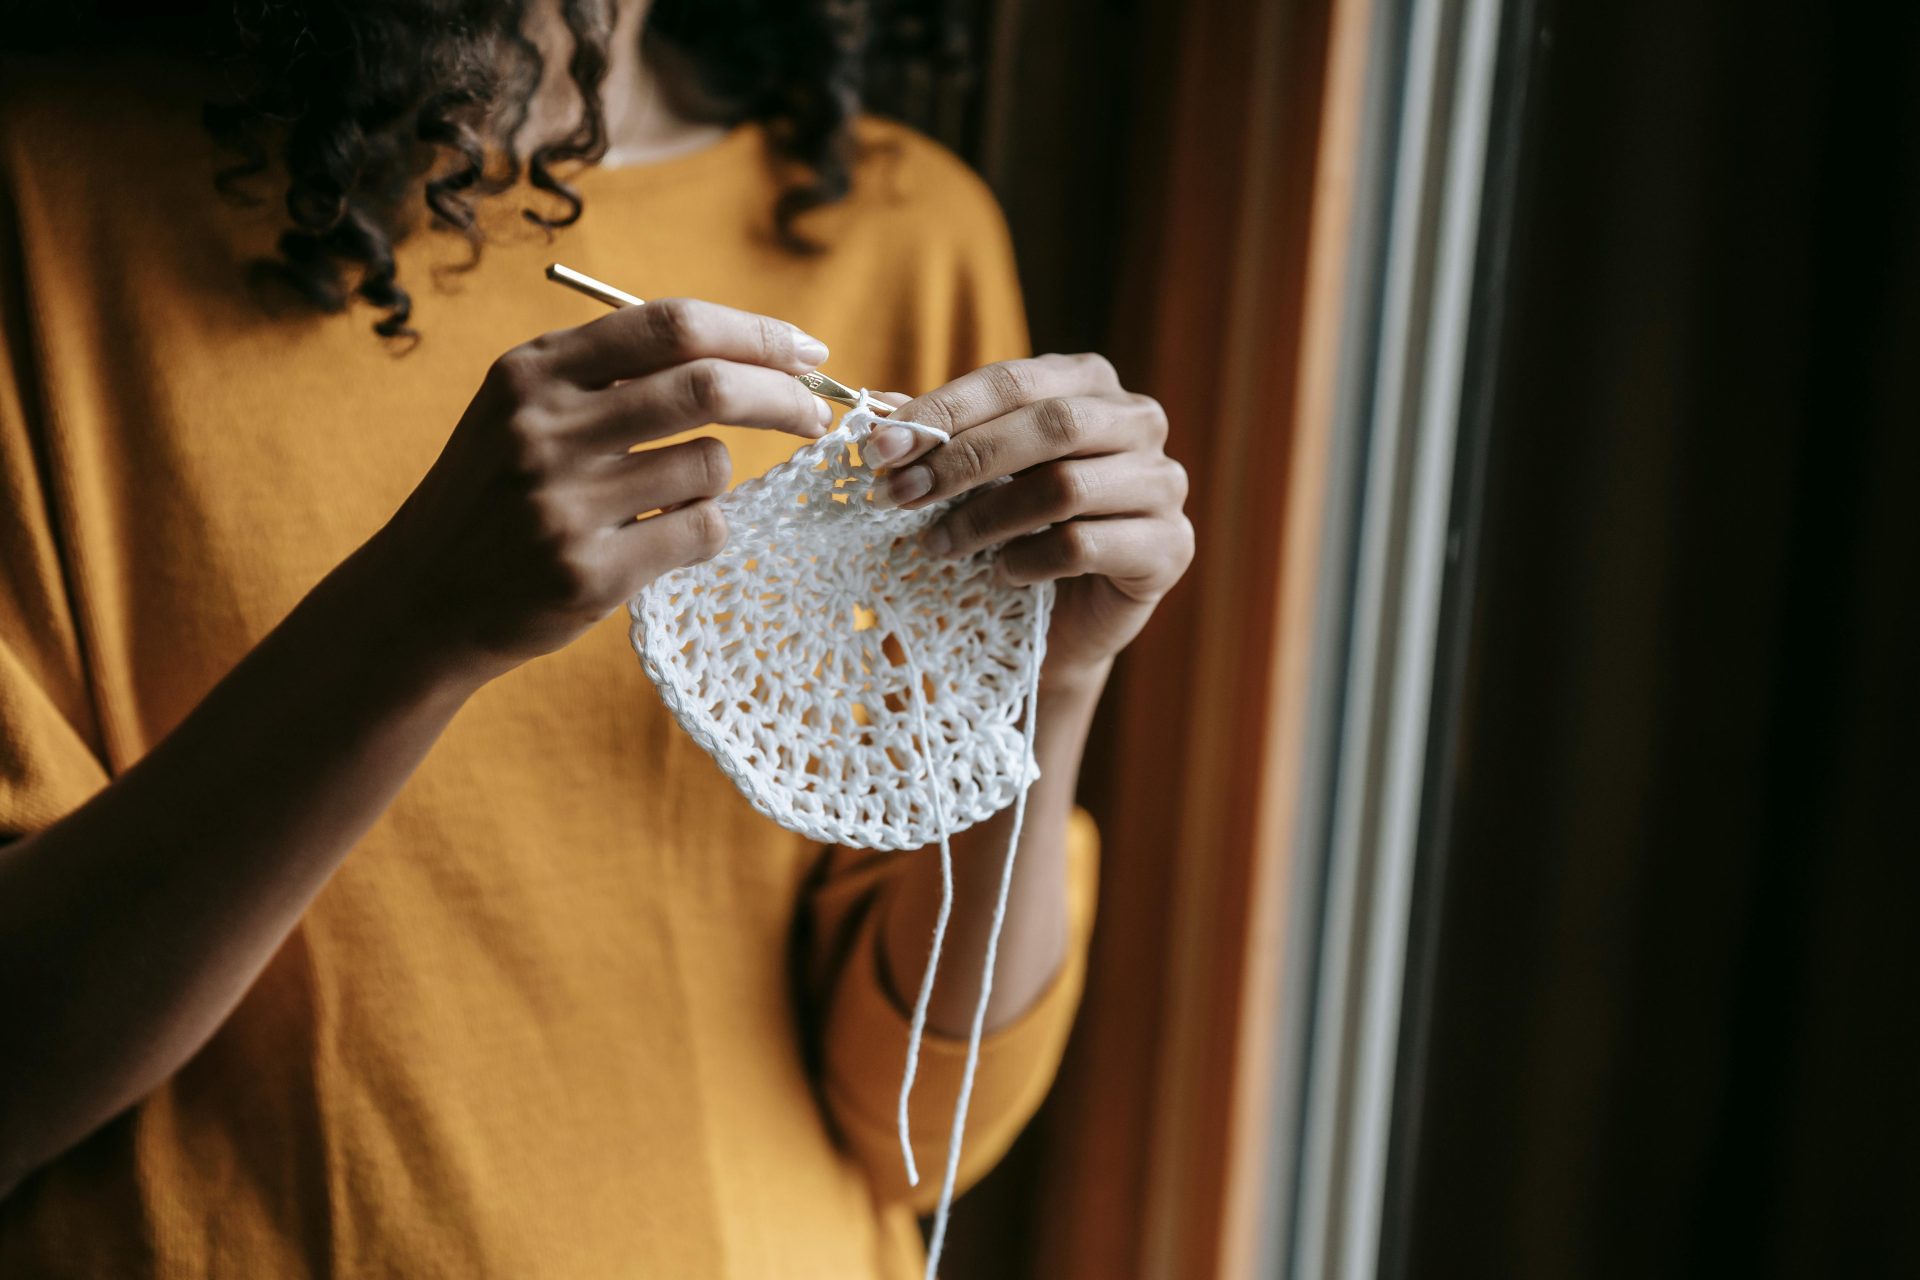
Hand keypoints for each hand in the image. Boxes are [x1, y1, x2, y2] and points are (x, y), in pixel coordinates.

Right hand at [371, 299, 834, 683]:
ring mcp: (563, 504)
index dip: (754, 333)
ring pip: (710, 466)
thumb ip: (611, 371)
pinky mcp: (588, 574)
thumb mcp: (523, 410)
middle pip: (707, 387)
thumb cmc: (496, 494)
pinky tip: (662, 540)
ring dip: (718, 478)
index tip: (807, 351)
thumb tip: (751, 351)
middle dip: (783, 397)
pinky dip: (706, 530)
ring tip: (673, 497)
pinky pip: (701, 532)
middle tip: (816, 414)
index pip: (669, 325)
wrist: (420, 600)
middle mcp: (543, 429)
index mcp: (532, 372)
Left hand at [867, 354, 1191, 685]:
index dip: (945, 411)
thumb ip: (937, 438)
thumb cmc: (1013, 529)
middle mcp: (1139, 421)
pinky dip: (1028, 562)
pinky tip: (1002, 574)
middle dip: (963, 461)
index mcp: (1090, 382)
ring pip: (1065, 487)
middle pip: (1051, 425)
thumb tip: (878, 407)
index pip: (1015, 380)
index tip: (882, 448)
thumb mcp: (970, 477)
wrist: (1061, 620)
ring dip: (986, 518)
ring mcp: (1164, 483)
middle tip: (900, 495)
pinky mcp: (1171, 547)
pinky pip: (1085, 546)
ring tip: (938, 544)